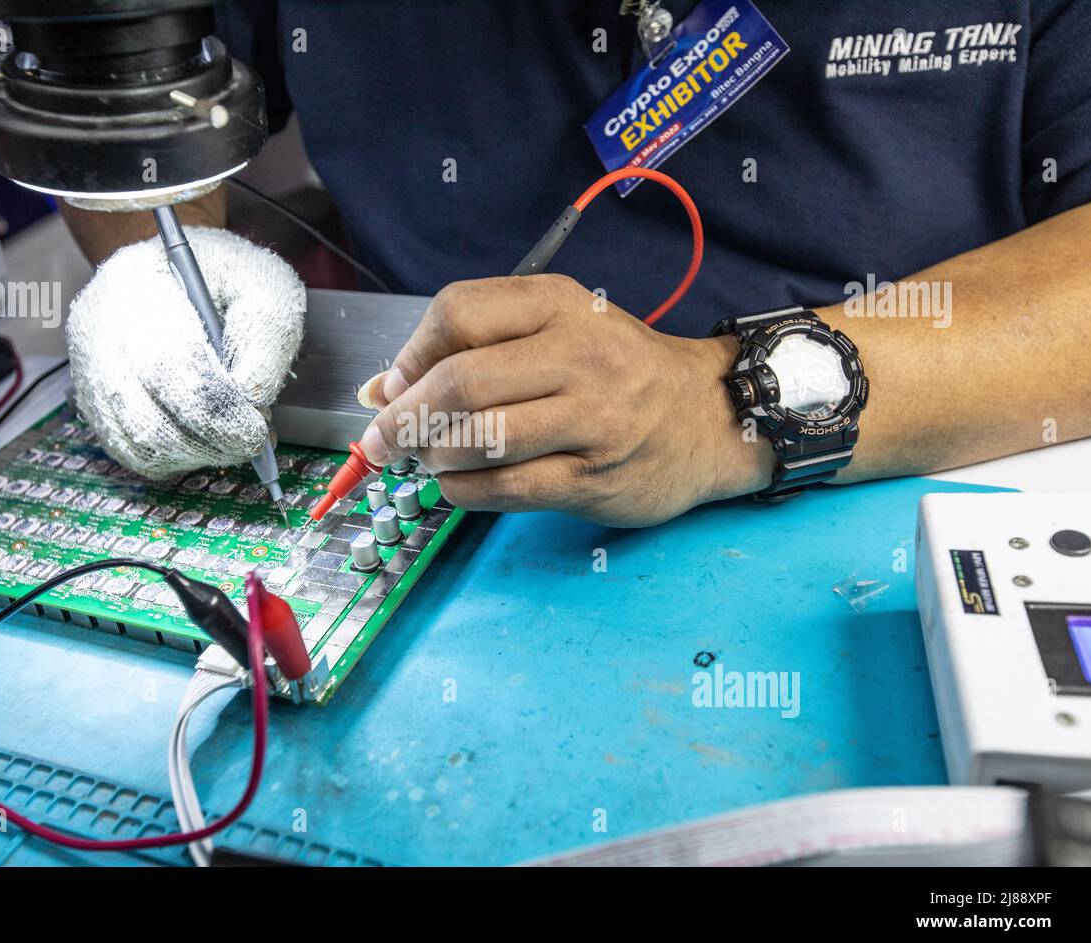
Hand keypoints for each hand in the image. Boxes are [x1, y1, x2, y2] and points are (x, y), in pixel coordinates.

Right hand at [65, 226, 304, 479]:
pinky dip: (169, 457)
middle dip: (205, 442)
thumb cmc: (228, 276)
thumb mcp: (266, 289)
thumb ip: (265, 343)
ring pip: (131, 440)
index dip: (214, 410)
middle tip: (248, 444)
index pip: (167, 363)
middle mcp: (97, 324)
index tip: (254, 431)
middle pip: (142, 412)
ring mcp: (86, 363)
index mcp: (136, 280)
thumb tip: (250, 404)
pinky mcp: (90, 395)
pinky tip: (203, 442)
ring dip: (190, 454)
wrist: (181, 269)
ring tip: (229, 440)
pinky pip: (125, 447)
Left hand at [357, 275, 770, 526]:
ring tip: (424, 459)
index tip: (394, 387)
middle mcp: (578, 355)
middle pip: (460, 382)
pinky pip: (504, 488)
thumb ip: (473, 348)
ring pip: (478, 438)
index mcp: (560, 305)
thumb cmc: (619, 371)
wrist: (709, 419)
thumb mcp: (557, 331)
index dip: (410, 355)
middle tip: (383, 440)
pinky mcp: (593, 479)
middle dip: (402, 418)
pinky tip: (456, 483)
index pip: (458, 313)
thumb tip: (381, 390)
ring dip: (431, 455)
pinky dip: (460, 489)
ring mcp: (591, 420)